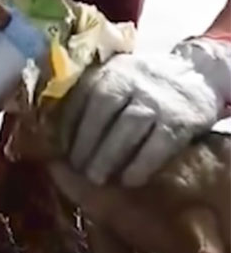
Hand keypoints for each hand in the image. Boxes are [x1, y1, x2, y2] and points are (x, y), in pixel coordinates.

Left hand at [57, 52, 226, 186]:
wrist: (197, 73)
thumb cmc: (142, 85)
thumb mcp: (114, 78)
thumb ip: (88, 99)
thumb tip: (54, 135)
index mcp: (107, 72)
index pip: (80, 100)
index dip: (67, 128)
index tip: (58, 151)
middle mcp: (131, 80)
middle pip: (102, 113)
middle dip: (85, 145)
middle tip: (77, 170)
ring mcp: (157, 99)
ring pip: (128, 128)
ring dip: (108, 157)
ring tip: (96, 178)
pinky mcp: (181, 119)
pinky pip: (158, 144)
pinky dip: (141, 165)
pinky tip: (128, 179)